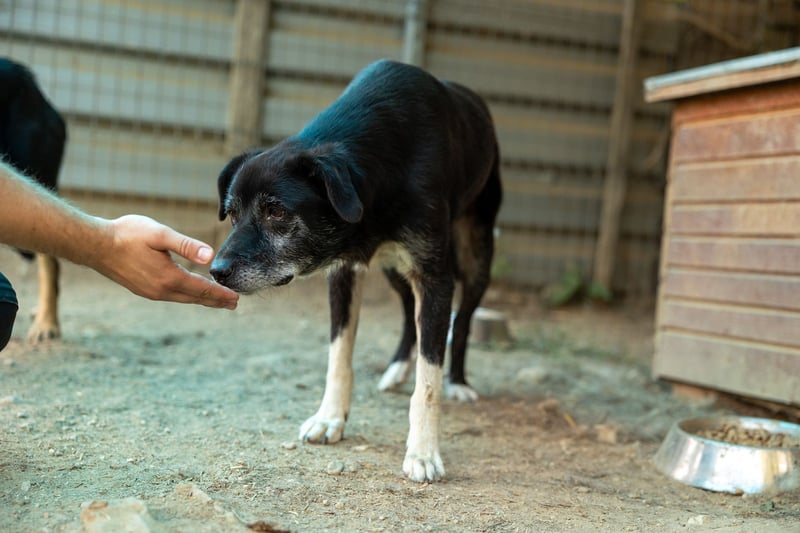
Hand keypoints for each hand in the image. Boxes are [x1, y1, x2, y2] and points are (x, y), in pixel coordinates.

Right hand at [91, 215, 238, 309]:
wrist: (95, 245)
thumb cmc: (127, 235)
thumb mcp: (160, 234)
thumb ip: (186, 245)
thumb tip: (210, 256)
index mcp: (169, 277)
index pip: (202, 289)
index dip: (220, 293)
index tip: (235, 298)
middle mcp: (161, 290)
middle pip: (195, 298)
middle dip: (215, 300)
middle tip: (233, 304)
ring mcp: (151, 292)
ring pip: (184, 298)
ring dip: (201, 299)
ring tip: (216, 300)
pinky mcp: (143, 290)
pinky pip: (172, 296)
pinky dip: (187, 296)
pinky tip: (189, 292)